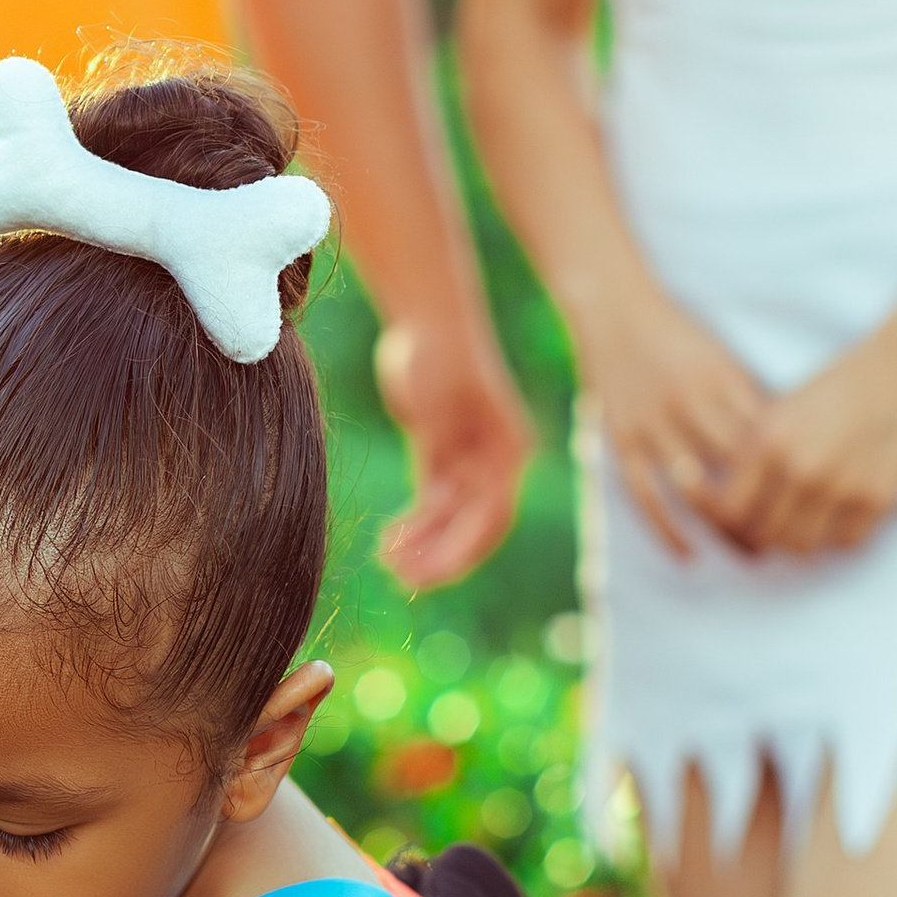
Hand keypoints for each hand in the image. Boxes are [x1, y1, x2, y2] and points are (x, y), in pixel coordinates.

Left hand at [372, 314, 533, 588]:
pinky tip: (392, 541)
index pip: (492, 516)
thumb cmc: (437, 352)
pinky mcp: (443, 453)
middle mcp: (495, 461)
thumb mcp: (435, 401)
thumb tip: (436, 500)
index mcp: (508, 451)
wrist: (426, 317)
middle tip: (403, 579)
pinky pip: (434, 502)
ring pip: (452, 518)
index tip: (428, 575)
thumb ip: (437, 447)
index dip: (462, 550)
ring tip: (389, 562)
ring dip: (426, 544)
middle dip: (442, 556)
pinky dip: (417, 523)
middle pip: (475, 525)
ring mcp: (470, 458)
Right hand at [576, 280, 769, 557]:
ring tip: (749, 553)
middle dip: (764, 510)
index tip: (812, 505)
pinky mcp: (623, 441)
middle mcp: (688, 406)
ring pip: (693, 493)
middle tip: (792, 539)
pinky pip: (645, 496)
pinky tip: (688, 554)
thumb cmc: (679, 336)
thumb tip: (790, 447)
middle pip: (735, 473)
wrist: (614, 310)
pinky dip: (667, 530)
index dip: (790, 478)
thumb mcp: (723, 359)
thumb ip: (750, 400)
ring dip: (723, 529)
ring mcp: (652, 426)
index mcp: (720, 382)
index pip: (764, 442)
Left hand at [697, 327, 896, 557]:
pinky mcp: (878, 499)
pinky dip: (834, 538)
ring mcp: (843, 487)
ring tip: (796, 522)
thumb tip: (723, 499)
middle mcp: (804, 468)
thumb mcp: (780, 410)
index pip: (728, 511)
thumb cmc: (835, 386)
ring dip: (795, 540)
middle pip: (763, 536)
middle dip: (757, 536)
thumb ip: (750, 455)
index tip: (729, 517)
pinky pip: (844, 543)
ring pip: (801, 547)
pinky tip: (832, 517)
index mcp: (771, 441)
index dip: (723, 521)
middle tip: (764, 525)